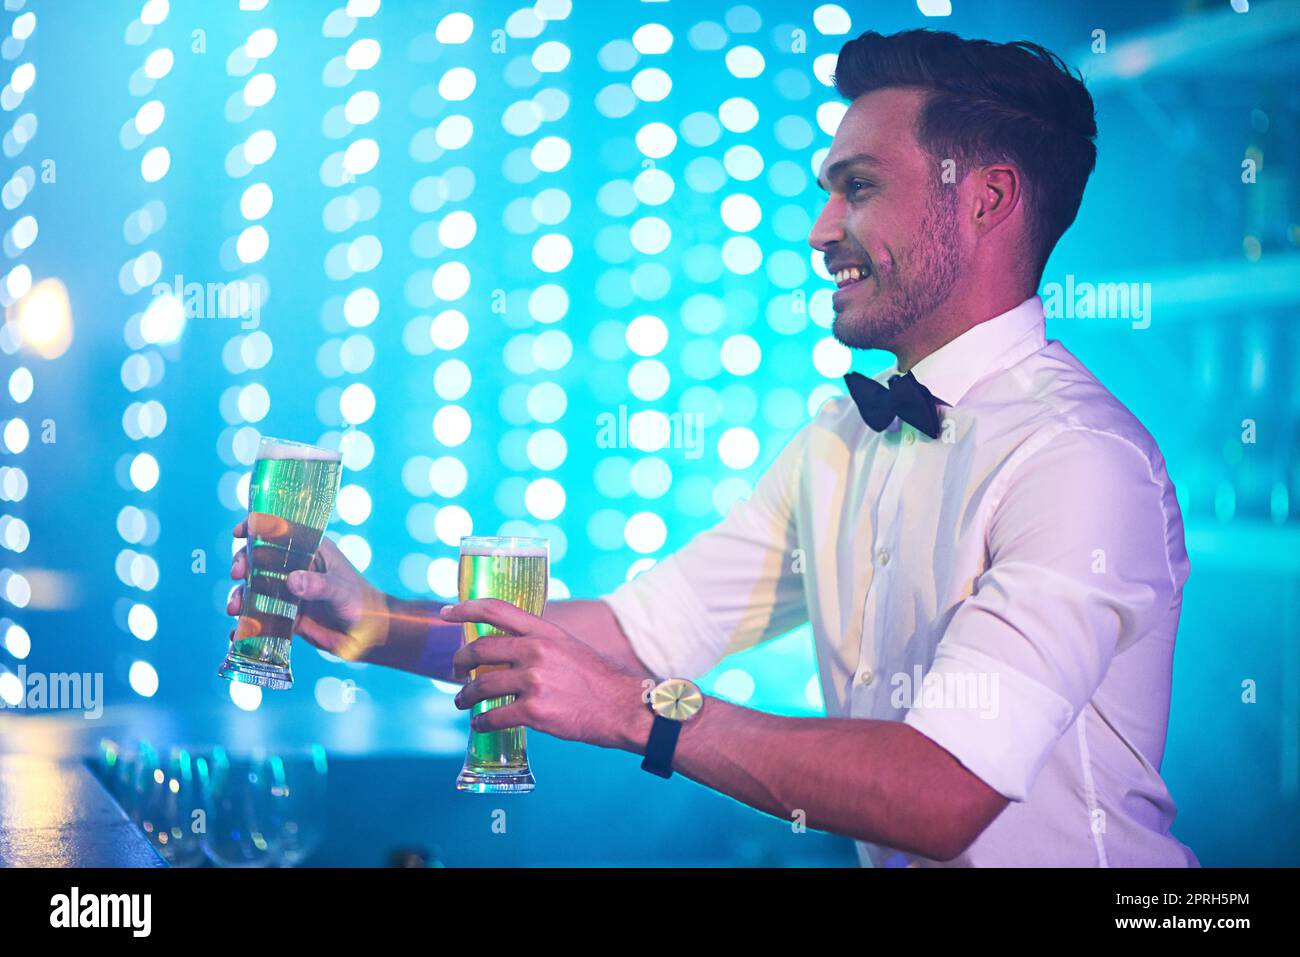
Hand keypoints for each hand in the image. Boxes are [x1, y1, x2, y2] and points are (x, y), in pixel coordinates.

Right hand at [227, 517, 391, 662]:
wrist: (371, 637)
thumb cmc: (364, 604)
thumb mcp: (342, 591)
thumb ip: (319, 586)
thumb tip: (291, 581)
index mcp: (313, 552)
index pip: (282, 532)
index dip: (258, 527)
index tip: (240, 533)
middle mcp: (298, 569)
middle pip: (260, 559)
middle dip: (243, 564)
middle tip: (238, 575)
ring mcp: (291, 593)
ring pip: (256, 589)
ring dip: (240, 597)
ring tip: (235, 610)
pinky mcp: (288, 616)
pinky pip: (262, 618)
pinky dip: (248, 625)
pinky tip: (237, 635)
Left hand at [443, 598, 651, 751]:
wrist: (624, 707)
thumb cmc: (599, 681)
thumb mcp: (570, 647)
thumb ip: (541, 645)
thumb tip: (511, 651)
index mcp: (545, 631)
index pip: (497, 610)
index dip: (466, 609)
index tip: (447, 613)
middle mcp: (536, 651)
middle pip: (481, 650)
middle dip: (460, 661)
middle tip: (456, 671)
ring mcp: (534, 680)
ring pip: (482, 686)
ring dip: (465, 696)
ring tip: (462, 702)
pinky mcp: (534, 710)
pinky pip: (494, 717)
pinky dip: (482, 723)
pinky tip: (480, 725)